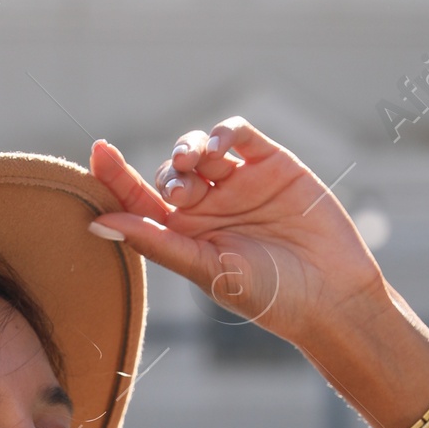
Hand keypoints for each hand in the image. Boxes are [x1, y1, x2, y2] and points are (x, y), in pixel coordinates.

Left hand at [88, 121, 385, 353]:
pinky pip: (239, 136)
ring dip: (189, 148)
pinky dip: (224, 132)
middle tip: (180, 191)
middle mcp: (208, 207)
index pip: (139, 200)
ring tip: (193, 162)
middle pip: (169, 171)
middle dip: (168, 172)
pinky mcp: (271, 164)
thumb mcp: (205, 269)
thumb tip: (96, 223)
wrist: (332, 295)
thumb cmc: (268, 295)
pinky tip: (220, 146)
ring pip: (199, 148)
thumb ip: (155, 242)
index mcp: (184, 235)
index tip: (98, 151)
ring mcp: (239, 183)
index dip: (115, 176)